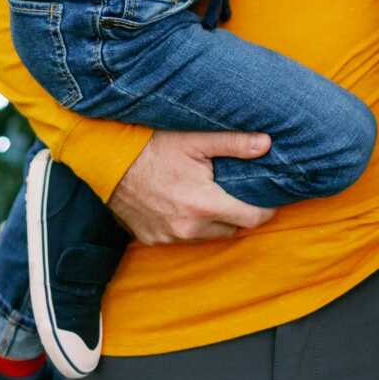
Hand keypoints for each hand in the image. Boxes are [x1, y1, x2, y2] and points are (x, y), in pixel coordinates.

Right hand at [107, 129, 275, 243]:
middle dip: (239, 213)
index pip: (250, 219)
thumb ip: (234, 144)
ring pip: (207, 236)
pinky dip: (190, 225)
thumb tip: (267, 144)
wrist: (109, 161)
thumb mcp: (195, 139)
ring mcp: (168, 237)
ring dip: (214, 221)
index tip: (269, 198)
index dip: (265, 209)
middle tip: (240, 192)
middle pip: (231, 230)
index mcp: (203, 204)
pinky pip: (182, 238)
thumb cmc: (153, 146)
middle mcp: (187, 228)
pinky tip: (186, 204)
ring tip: (213, 196)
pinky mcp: (152, 240)